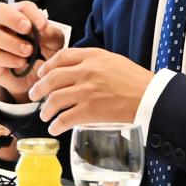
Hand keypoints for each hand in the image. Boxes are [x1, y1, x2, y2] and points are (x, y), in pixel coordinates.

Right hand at [0, 1, 64, 100]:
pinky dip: (9, 59)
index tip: (43, 26)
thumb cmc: (47, 54)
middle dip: (12, 18)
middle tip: (27, 28)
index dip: (32, 13)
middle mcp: (4, 26)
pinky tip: (22, 62)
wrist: (41, 78)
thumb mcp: (55, 43)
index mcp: (21, 16)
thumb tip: (41, 27)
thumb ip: (51, 33)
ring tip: (29, 51)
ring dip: (13, 43)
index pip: (22, 7)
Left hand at [28, 48, 152, 134]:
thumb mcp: (115, 61)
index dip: (48, 66)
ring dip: (46, 109)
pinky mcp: (89, 110)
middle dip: (39, 89)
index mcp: (93, 57)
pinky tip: (55, 128)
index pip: (62, 57)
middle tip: (34, 95)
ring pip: (54, 99)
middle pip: (52, 79)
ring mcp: (86, 91)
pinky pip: (65, 119)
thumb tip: (78, 71)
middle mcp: (86, 72)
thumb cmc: (137, 81)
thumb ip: (95, 63)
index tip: (42, 73)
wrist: (151, 97)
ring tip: (45, 115)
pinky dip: (56, 125)